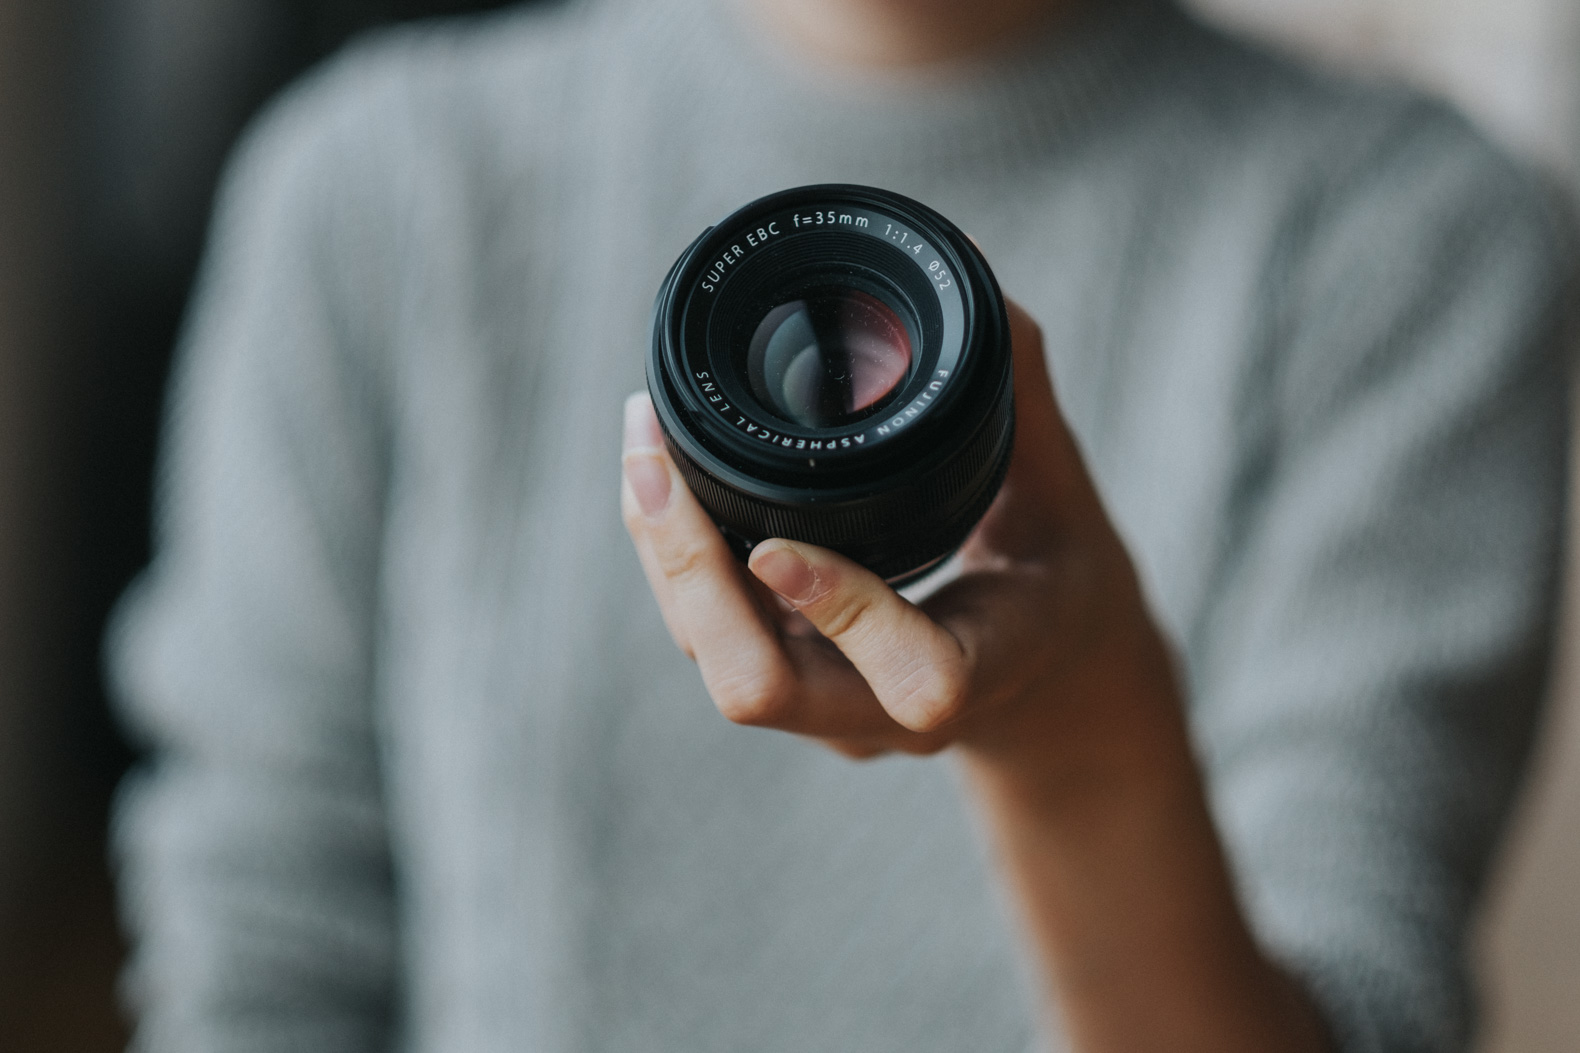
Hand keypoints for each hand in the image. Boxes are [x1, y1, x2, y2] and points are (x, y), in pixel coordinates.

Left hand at [620, 299, 1331, 1049]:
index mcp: (982, 669)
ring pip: (718, 661)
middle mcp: (887, 710)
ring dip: (665, 558)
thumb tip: (974, 276)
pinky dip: (676, 560)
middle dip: (689, 575)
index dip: (839, 610)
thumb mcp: (1062, 490)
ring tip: (645, 442)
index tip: (776, 543)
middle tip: (656, 462)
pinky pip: (713, 637)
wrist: (1043, 675)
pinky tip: (662, 477)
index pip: (914, 677)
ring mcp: (830, 709)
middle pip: (758, 686)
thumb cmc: (1056, 576)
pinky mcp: (791, 686)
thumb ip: (1018, 395)